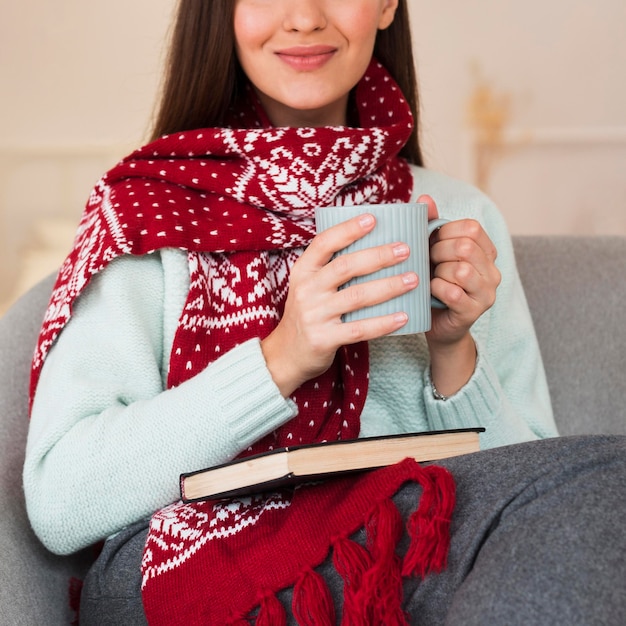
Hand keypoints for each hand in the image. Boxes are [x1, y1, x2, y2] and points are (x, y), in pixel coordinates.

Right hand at [261, 213, 418, 396]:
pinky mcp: (324, 339)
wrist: (286, 354)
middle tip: (405, 250)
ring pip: (357, 297)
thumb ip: (331, 269)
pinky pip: (359, 329)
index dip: (347, 230)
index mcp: (303, 272)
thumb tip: (372, 245)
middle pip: (345, 267)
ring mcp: (315, 315)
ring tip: (413, 279)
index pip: (323, 243)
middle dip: (378, 256)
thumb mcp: (309, 287)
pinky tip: (403, 316)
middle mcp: (307, 290)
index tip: (373, 218)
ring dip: (389, 286)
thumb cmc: (307, 314)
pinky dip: (383, 322)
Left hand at [418, 195, 501, 394]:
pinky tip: (430, 292)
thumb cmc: (432, 284)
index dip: (444, 233)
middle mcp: (493, 271)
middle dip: (437, 253)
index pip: (471, 228)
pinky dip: (435, 289)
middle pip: (465, 247)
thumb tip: (424, 198)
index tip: (431, 244)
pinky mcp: (473, 312)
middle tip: (427, 264)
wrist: (435, 324)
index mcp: (486, 252)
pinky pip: (452, 292)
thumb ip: (431, 224)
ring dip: (437, 273)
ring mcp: (486, 293)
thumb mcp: (431, 252)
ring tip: (431, 279)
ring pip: (461, 270)